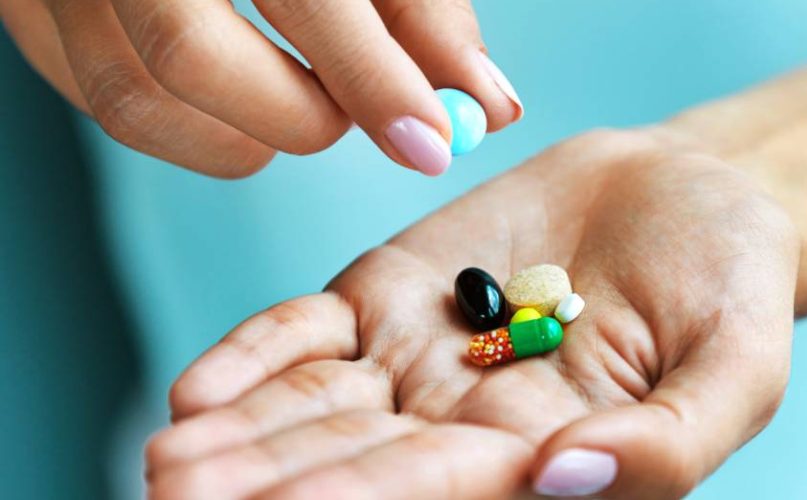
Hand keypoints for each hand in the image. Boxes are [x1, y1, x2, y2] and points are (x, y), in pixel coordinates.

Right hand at [1, 0, 521, 175]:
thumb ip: (422, 10)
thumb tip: (489, 106)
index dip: (372, 79)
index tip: (431, 145)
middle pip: (190, 56)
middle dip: (298, 115)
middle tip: (352, 113)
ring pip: (136, 102)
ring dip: (244, 136)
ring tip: (301, 103)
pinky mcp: (29, 14)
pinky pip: (107, 105)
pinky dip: (193, 129)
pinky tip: (240, 101)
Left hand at [145, 128, 798, 498]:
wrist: (687, 192)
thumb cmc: (730, 285)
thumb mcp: (737, 370)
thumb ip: (668, 444)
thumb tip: (562, 477)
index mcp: (537, 460)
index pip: (438, 495)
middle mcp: (461, 423)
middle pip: (355, 465)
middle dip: (270, 484)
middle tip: (180, 495)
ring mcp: (416, 359)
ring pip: (316, 408)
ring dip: (243, 433)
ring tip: (170, 456)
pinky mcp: (387, 295)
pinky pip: (310, 332)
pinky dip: (258, 354)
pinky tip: (198, 388)